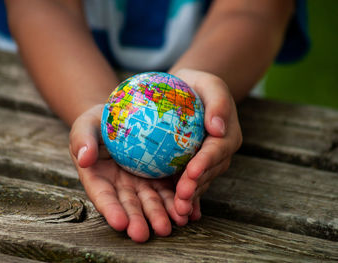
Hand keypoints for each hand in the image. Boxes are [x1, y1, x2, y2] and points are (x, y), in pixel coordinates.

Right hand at [69, 105, 187, 242]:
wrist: (120, 117)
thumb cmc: (98, 122)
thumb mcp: (85, 126)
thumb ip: (82, 140)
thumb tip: (84, 158)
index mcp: (99, 178)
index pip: (103, 196)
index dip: (111, 210)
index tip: (120, 222)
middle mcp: (121, 185)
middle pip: (130, 204)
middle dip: (137, 220)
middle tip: (144, 234)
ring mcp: (142, 181)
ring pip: (153, 200)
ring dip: (161, 214)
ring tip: (170, 226)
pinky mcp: (160, 175)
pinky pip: (170, 187)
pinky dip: (179, 199)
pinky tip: (189, 210)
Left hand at [171, 69, 242, 219]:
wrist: (190, 93)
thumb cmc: (199, 86)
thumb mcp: (210, 84)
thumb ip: (219, 102)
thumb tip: (218, 128)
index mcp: (228, 134)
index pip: (217, 150)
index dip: (205, 163)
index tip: (190, 173)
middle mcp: (221, 152)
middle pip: (209, 172)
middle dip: (196, 187)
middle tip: (181, 199)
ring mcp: (209, 163)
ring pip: (201, 182)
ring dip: (190, 197)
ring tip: (177, 211)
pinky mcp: (195, 167)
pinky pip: (191, 183)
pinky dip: (186, 197)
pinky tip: (175, 211)